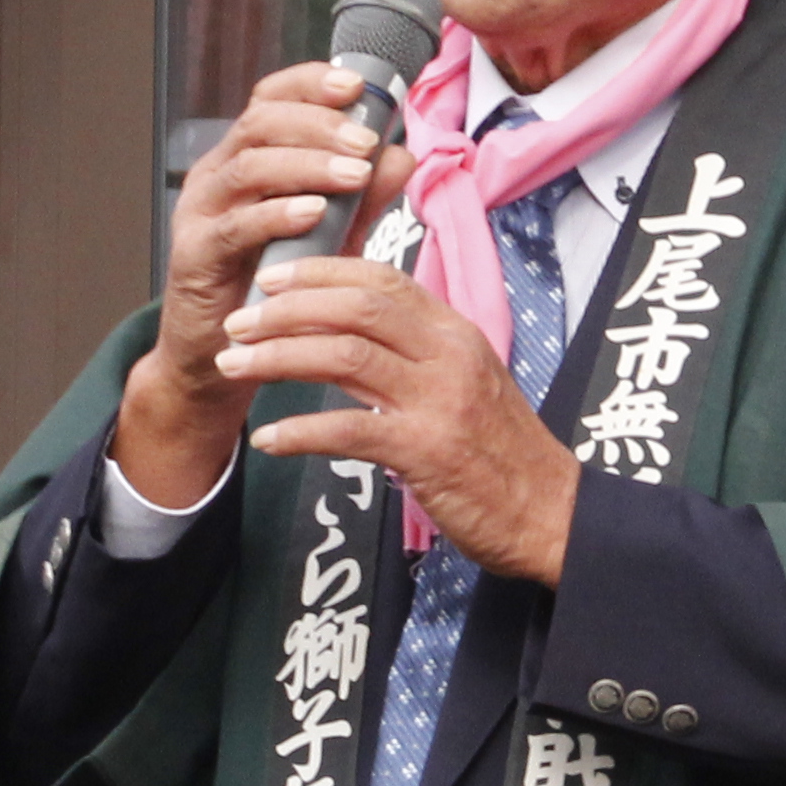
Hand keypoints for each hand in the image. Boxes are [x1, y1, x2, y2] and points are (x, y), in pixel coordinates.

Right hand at [115, 65, 411, 503]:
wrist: (225, 358)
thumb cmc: (276, 290)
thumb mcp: (331, 238)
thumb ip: (362, 197)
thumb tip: (402, 153)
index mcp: (247, 158)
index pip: (271, 99)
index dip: (310, 84)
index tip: (356, 86)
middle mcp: (218, 175)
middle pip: (261, 121)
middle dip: (319, 124)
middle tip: (366, 141)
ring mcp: (201, 212)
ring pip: (249, 164)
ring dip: (307, 163)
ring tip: (354, 174)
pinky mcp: (194, 255)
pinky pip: (235, 224)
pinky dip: (277, 213)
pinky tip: (315, 213)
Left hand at [226, 256, 578, 583]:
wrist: (551, 514)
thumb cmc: (502, 452)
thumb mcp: (465, 381)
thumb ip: (413, 351)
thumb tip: (348, 328)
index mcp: (455, 332)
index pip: (381, 280)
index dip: (320, 271)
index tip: (273, 278)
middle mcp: (448, 355)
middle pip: (355, 307)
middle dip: (287, 308)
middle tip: (239, 321)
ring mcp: (439, 402)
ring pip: (344, 356)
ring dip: (278, 357)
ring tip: (235, 365)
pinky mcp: (427, 452)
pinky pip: (349, 430)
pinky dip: (300, 431)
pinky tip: (267, 438)